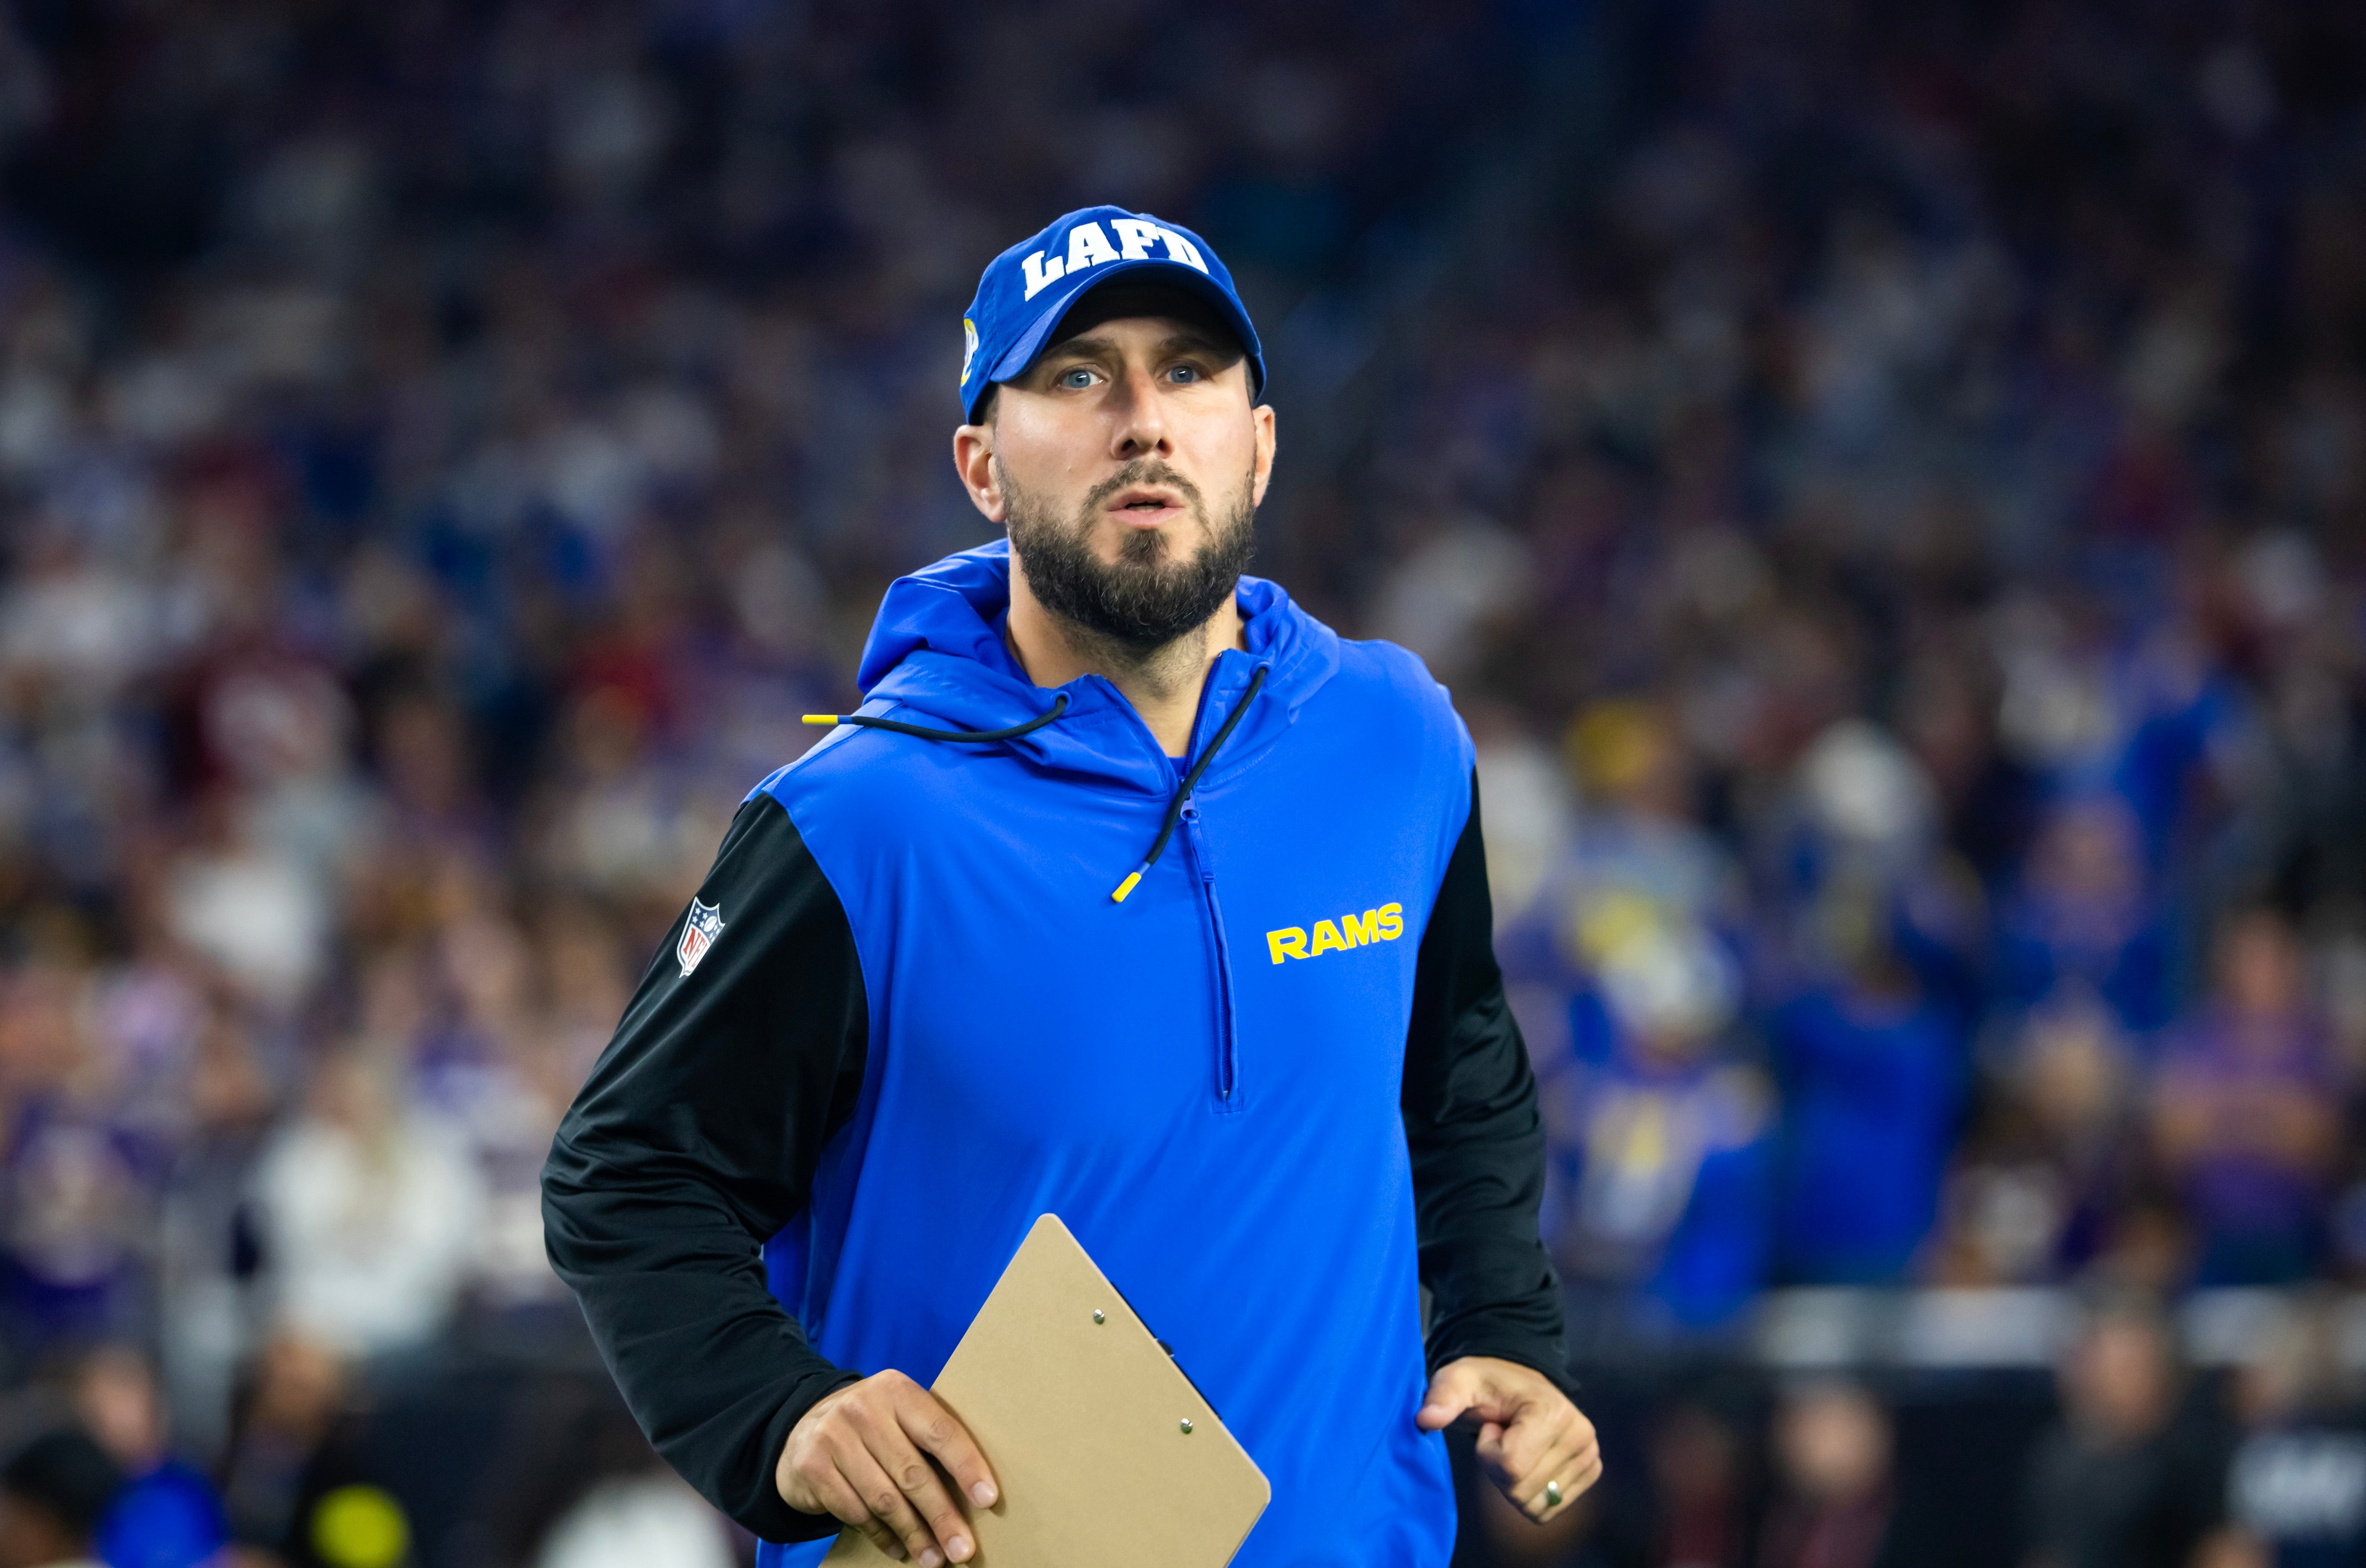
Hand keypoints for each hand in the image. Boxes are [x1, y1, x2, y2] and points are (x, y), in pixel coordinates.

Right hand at [776, 1370, 998, 1564]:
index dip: (967, 1467)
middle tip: (963, 1550)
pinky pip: (856, 1512)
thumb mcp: (898, 1416)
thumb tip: (975, 1494)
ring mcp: (834, 1437)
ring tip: (934, 1559)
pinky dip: (881, 1536)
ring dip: (914, 1535)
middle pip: (913, 1472)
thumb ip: (928, 1440)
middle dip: (942, 1516)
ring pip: (884, 1499)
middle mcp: (864, 1408)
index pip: (940, 1431)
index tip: (988, 1500)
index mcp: (897, 1390)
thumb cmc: (871, 1427)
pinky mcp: (813, 1467)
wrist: (802, 1427)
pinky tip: (898, 1550)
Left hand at [1416, 1355, 1599, 1522]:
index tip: (1490, 1429)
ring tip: (1515, 1448)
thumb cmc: (1485, 1384)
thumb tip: (1424, 1419)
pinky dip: (1529, 1494)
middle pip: (1521, 1491)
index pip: (1511, 1467)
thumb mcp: (1457, 1380)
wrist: (1518, 1384)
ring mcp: (1589, 1456)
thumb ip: (1442, 1398)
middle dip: (1498, 1471)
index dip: (1487, 1454)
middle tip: (1502, 1439)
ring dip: (1513, 1484)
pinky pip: (1548, 1510)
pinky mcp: (1590, 1472)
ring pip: (1534, 1505)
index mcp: (1551, 1412)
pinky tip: (1529, 1462)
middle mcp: (1580, 1435)